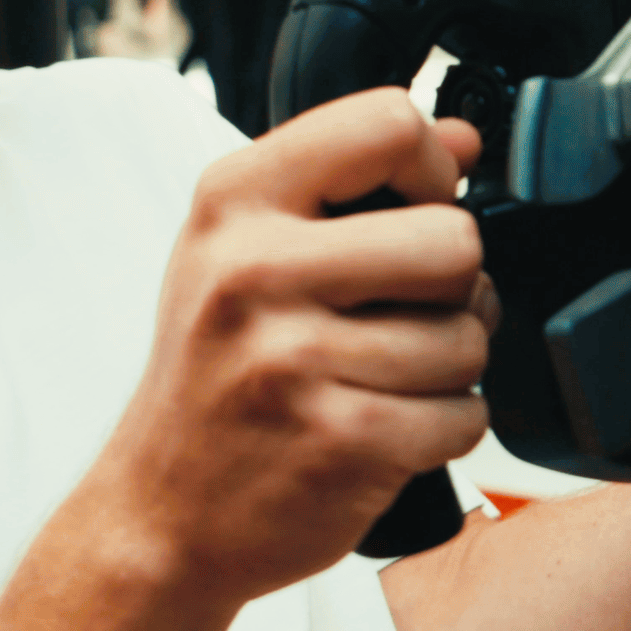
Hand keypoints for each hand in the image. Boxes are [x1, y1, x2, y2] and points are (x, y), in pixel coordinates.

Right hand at [105, 90, 493, 605]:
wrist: (160, 507)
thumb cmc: (211, 371)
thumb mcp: (243, 251)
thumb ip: (348, 185)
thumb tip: (464, 139)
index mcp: (230, 201)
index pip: (388, 123)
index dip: (428, 171)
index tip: (407, 212)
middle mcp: (253, 268)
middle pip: (454, 238)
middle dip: (450, 285)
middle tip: (397, 312)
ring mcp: (294, 356)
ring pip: (470, 335)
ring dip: (447, 365)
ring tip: (378, 374)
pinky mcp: (342, 438)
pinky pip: (465, 413)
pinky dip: (440, 427)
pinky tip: (378, 424)